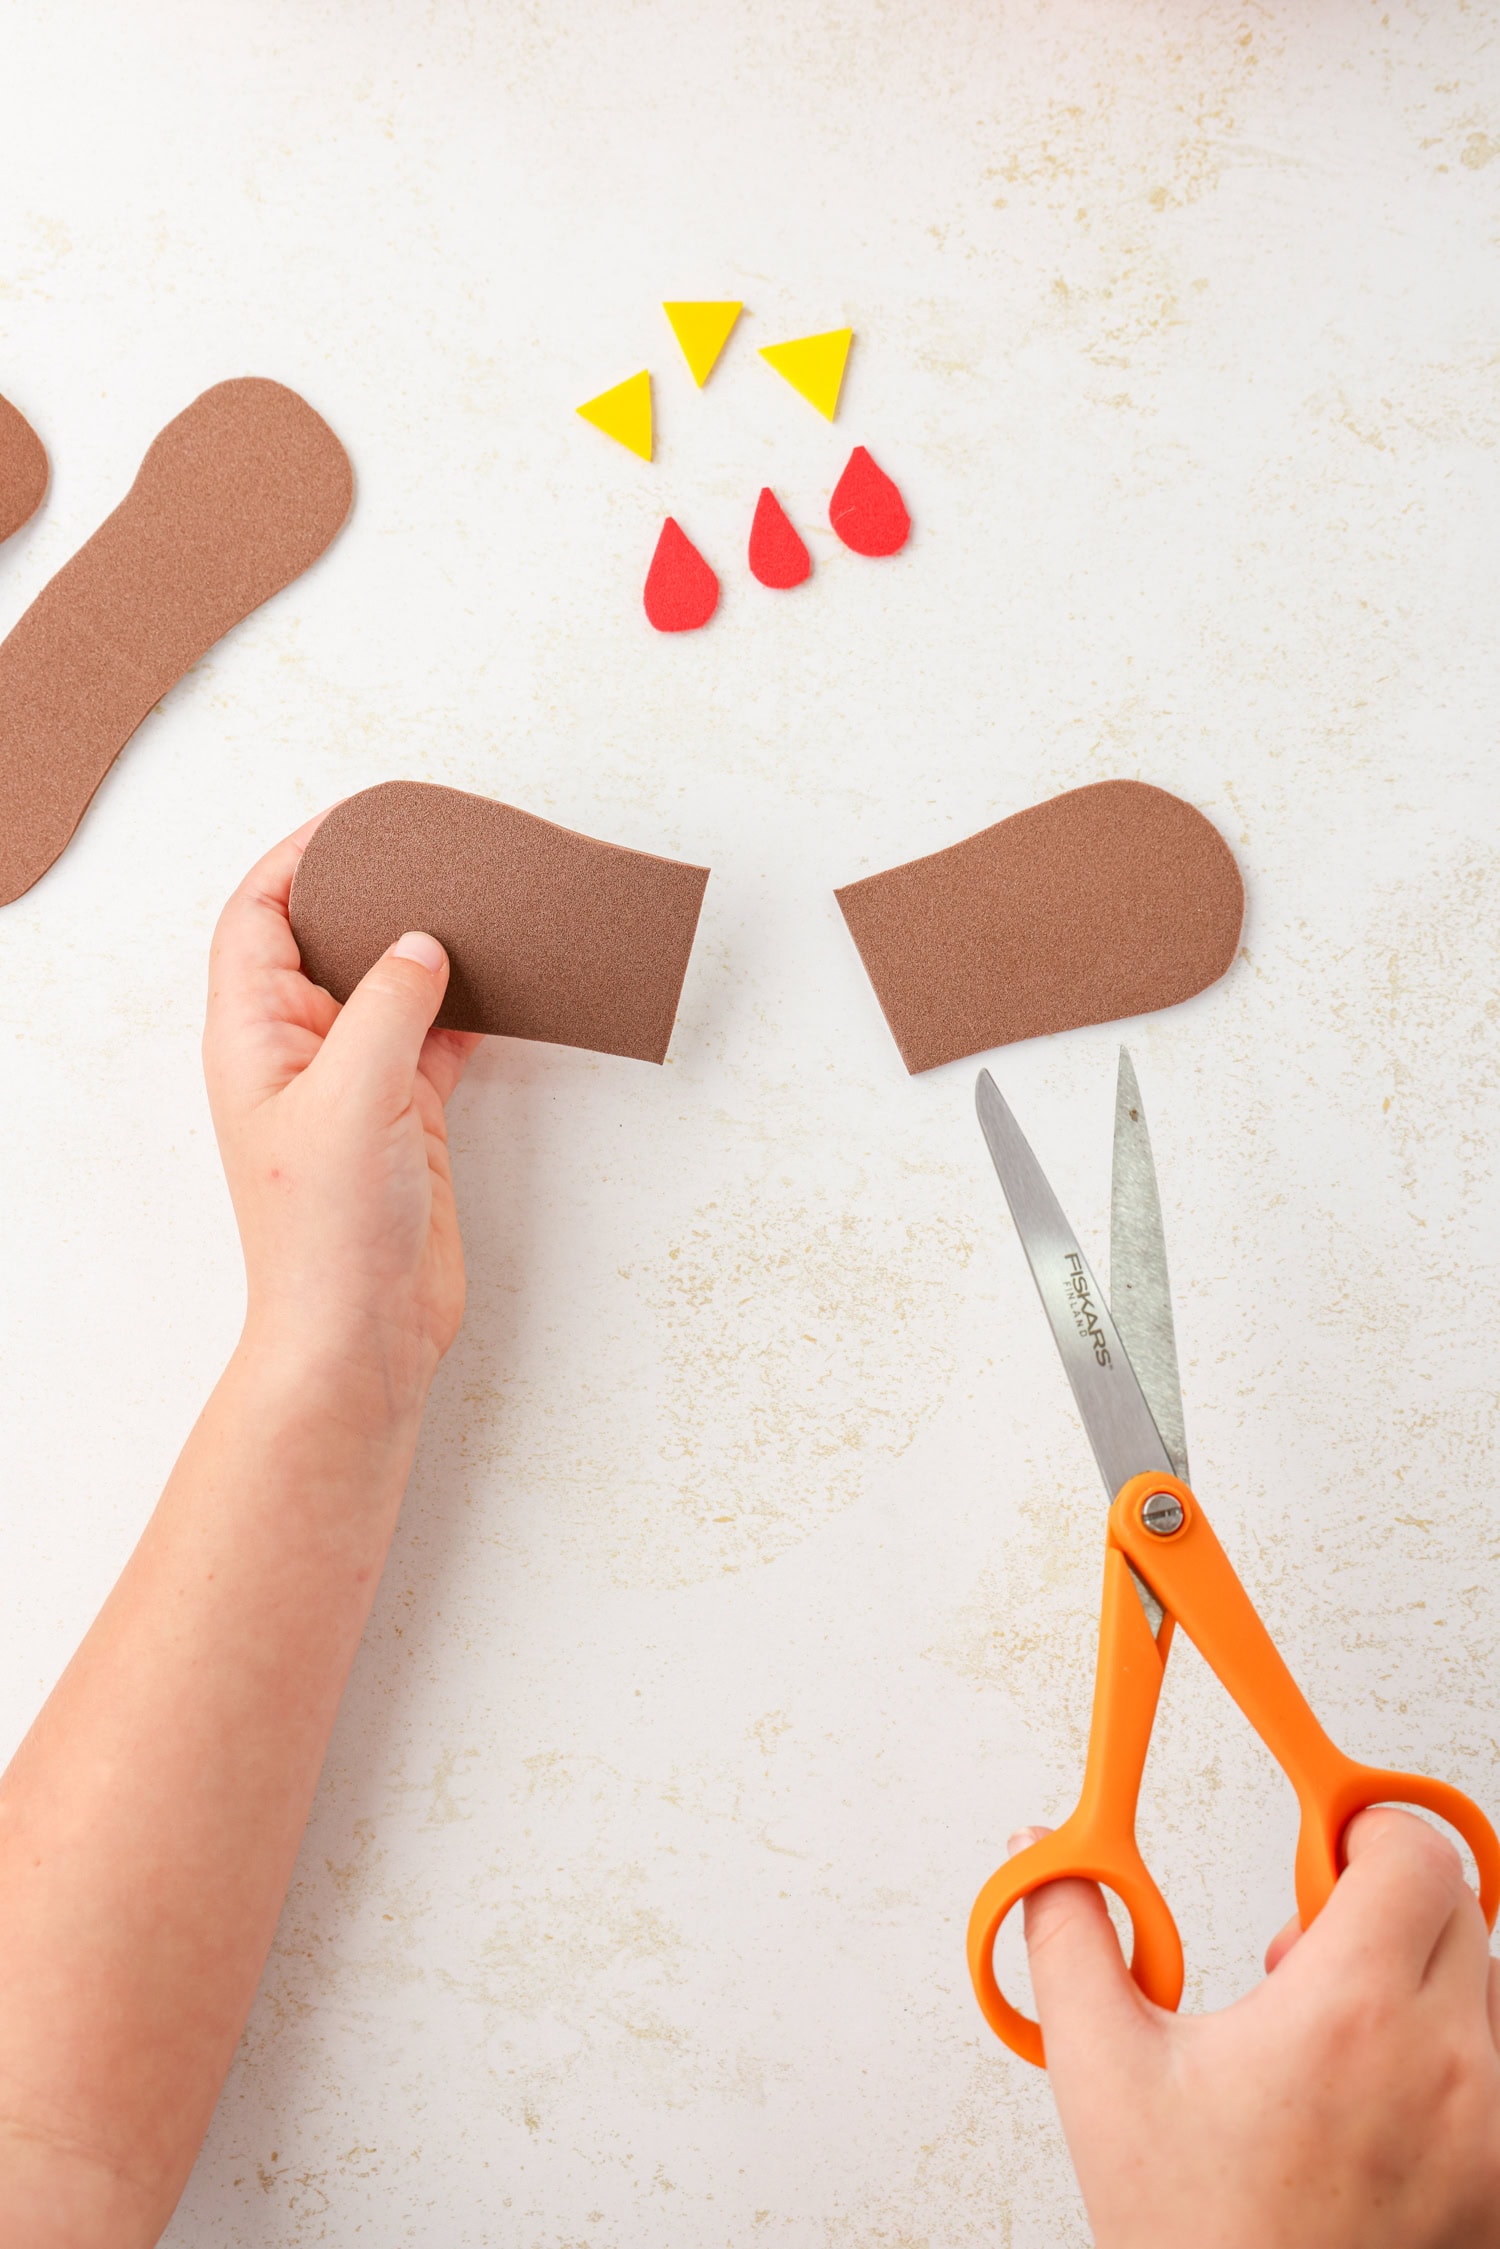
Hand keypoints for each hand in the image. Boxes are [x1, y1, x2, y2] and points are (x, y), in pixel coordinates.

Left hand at [203, 816, 480, 1414]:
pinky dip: (470, 1006)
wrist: (362, 1336)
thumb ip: (390, 1006)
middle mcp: (298, 1053)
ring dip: (430, 948)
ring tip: (481, 904)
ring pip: (391, 986)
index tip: (360, 822)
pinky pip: (437, 1036)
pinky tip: (509, 984)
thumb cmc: (328, 1234)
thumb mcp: (354, 1097)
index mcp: (253, 1037)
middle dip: (374, 892)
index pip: (258, 918)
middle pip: (328, 941)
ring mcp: (354, 1085)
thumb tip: (419, 942)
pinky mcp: (405, 1117)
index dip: (298, 859)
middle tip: (435, 852)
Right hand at [1019, 1807, 1499, 2247]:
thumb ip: (1071, 1941)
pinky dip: (1449, 2061)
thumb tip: (1043, 1860)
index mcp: (1351, 2019)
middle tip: (1305, 1955)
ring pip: (1485, 1991)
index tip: (1323, 1841)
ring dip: (1422, 1984)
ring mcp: (1492, 2136)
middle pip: (1457, 1910)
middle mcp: (1448, 2070)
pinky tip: (1371, 2102)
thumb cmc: (1194, 2242)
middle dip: (1381, 1905)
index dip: (1366, 1827)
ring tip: (1336, 2039)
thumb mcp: (1103, 2076)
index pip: (1417, 1855)